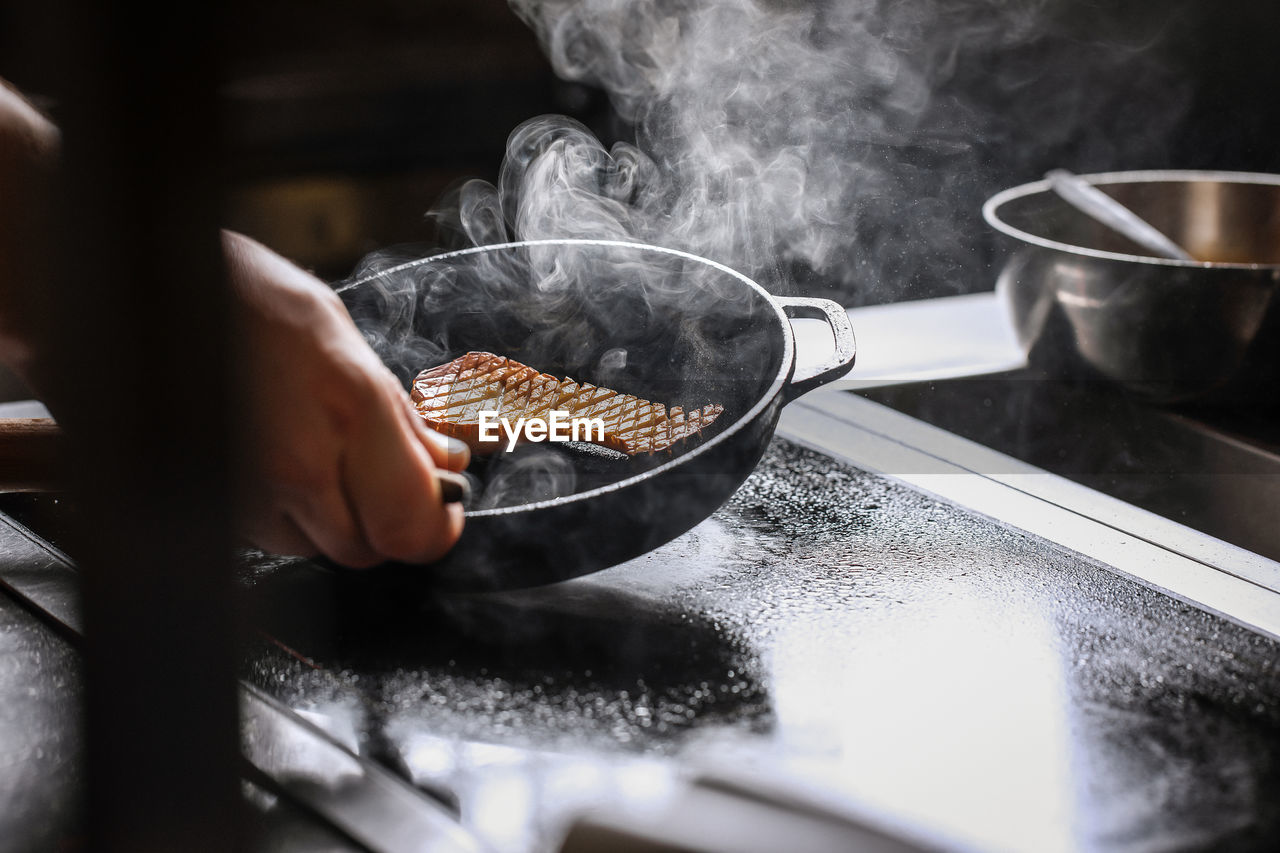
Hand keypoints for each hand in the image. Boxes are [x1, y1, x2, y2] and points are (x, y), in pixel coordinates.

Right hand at [223, 231, 466, 566]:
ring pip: (315, 547)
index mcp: (352, 409)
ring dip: (333, 520)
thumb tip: (446, 462)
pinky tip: (279, 462)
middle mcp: (299, 461)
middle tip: (388, 483)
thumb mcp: (347, 343)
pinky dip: (286, 514)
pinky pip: (268, 536)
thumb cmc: (250, 301)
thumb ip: (403, 417)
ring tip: (321, 459)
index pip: (411, 521)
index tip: (443, 511)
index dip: (436, 528)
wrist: (156, 294)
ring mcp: (248, 489)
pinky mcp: (213, 503)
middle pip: (366, 548)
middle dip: (386, 522)